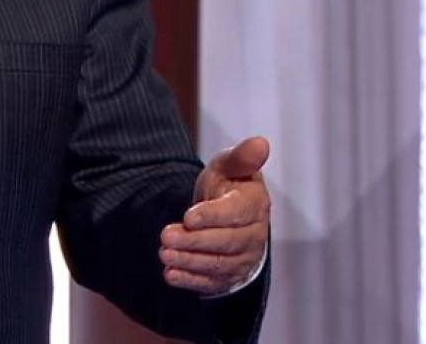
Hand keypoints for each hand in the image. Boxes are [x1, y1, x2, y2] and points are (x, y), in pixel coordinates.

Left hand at [159, 136, 270, 295]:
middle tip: (166, 236)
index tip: (187, 216)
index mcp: (255, 204)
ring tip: (164, 253)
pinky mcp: (230, 277)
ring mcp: (243, 259)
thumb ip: (241, 157)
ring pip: (218, 264)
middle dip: (194, 241)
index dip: (212, 216)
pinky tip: (171, 275)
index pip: (235, 213)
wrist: (226, 214)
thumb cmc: (228, 185)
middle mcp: (253, 235)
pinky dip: (191, 280)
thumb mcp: (229, 166)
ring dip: (189, 261)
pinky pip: (212, 283)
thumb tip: (261, 143)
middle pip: (225, 242)